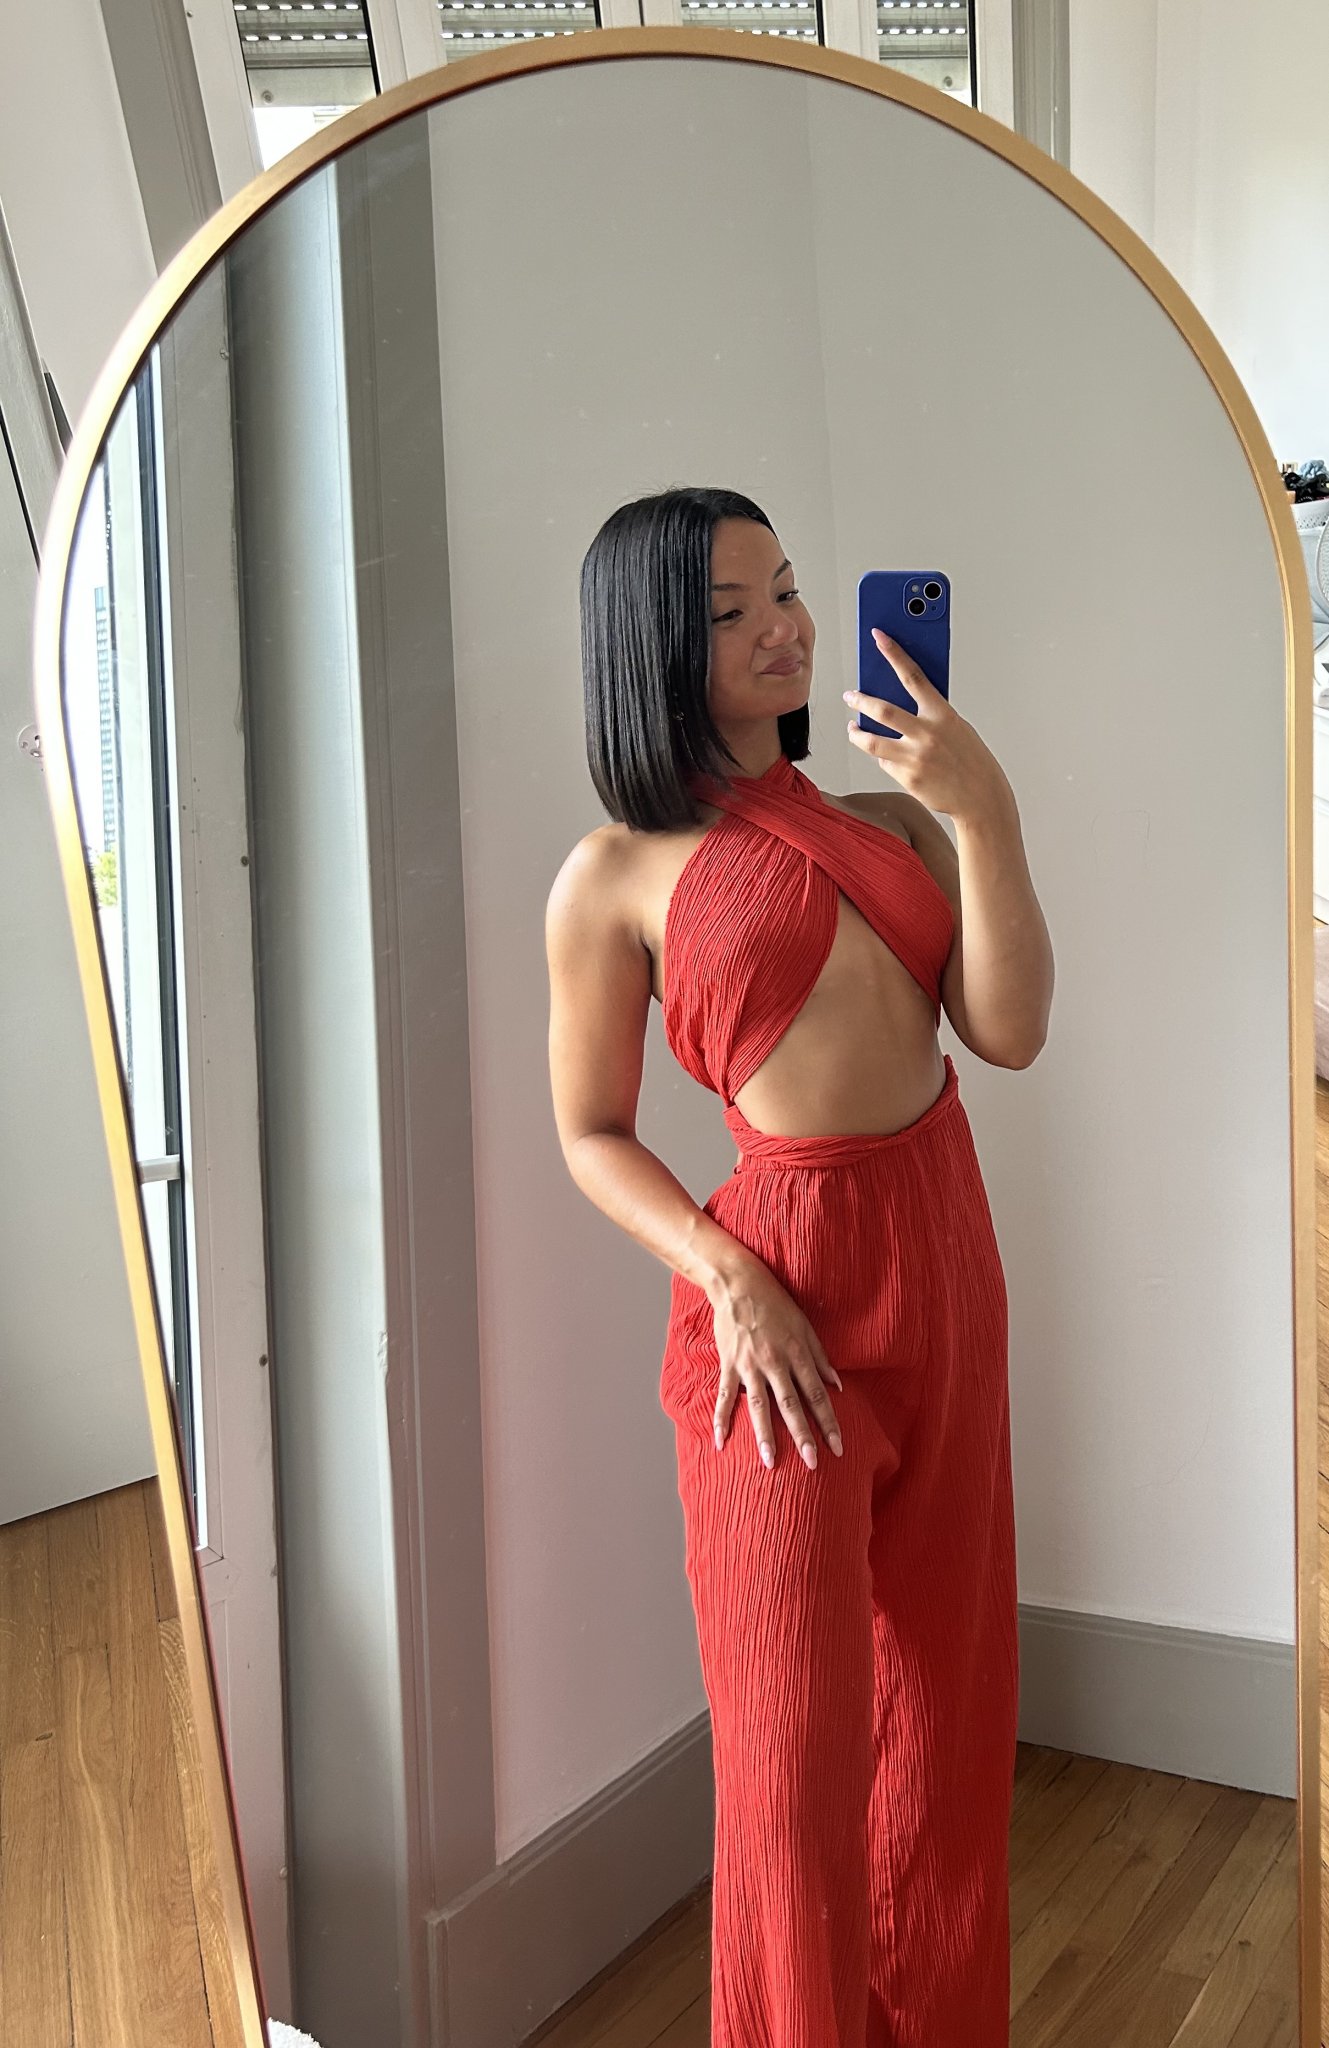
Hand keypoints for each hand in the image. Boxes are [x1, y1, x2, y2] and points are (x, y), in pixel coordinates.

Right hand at [709, 1261, 843, 1471]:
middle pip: (792, 1405)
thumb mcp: (805, 1325)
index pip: (817, 1395)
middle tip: (812, 1463)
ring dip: (765, 1435)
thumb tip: (838, 1385)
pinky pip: (724, 1397)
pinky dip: (722, 1419)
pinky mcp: (729, 1364)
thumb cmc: (776, 1303)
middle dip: (803, 1435)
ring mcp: (749, 1366)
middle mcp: (775, 1363)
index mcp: (797, 1354)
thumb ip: (820, 1357)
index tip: (838, 1446)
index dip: (828, 1422)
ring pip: (759, 1406)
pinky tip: (721, 1442)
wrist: (739, 1283)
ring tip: (771, 1462)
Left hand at [843, 630, 1009, 822]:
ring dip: (856, 733)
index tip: (879, 636)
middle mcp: (927, 734)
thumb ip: (931, 715)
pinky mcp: (908, 779)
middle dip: (860, 700)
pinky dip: (883, 758)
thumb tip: (900, 703)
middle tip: (850, 695)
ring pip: (871, 741)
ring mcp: (915, 758)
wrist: (981, 798)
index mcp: (943, 715)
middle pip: (882, 710)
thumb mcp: (956, 728)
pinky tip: (887, 756)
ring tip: (853, 727)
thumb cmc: (971, 760)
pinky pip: (885, 763)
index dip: (894, 653)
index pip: (913, 676)